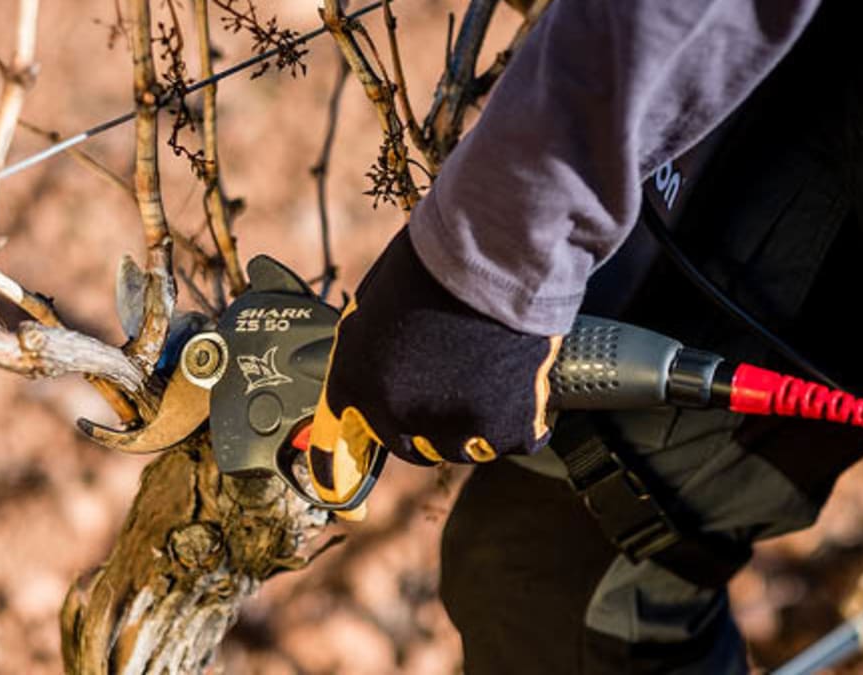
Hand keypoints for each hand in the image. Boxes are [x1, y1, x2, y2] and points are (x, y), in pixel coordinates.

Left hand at [307, 228, 561, 518]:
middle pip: (412, 448)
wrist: (490, 255)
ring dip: (477, 423)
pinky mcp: (502, 427)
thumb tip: (383, 364)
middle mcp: (395, 413)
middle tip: (453, 389)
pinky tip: (527, 392)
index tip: (337, 497)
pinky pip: (515, 441)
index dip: (334, 471)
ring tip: (494, 377)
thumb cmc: (433, 263)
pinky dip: (525, 422)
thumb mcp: (376, 303)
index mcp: (354, 380)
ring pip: (465, 448)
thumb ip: (372, 347)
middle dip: (429, 426)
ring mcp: (449, 426)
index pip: (335, 442)